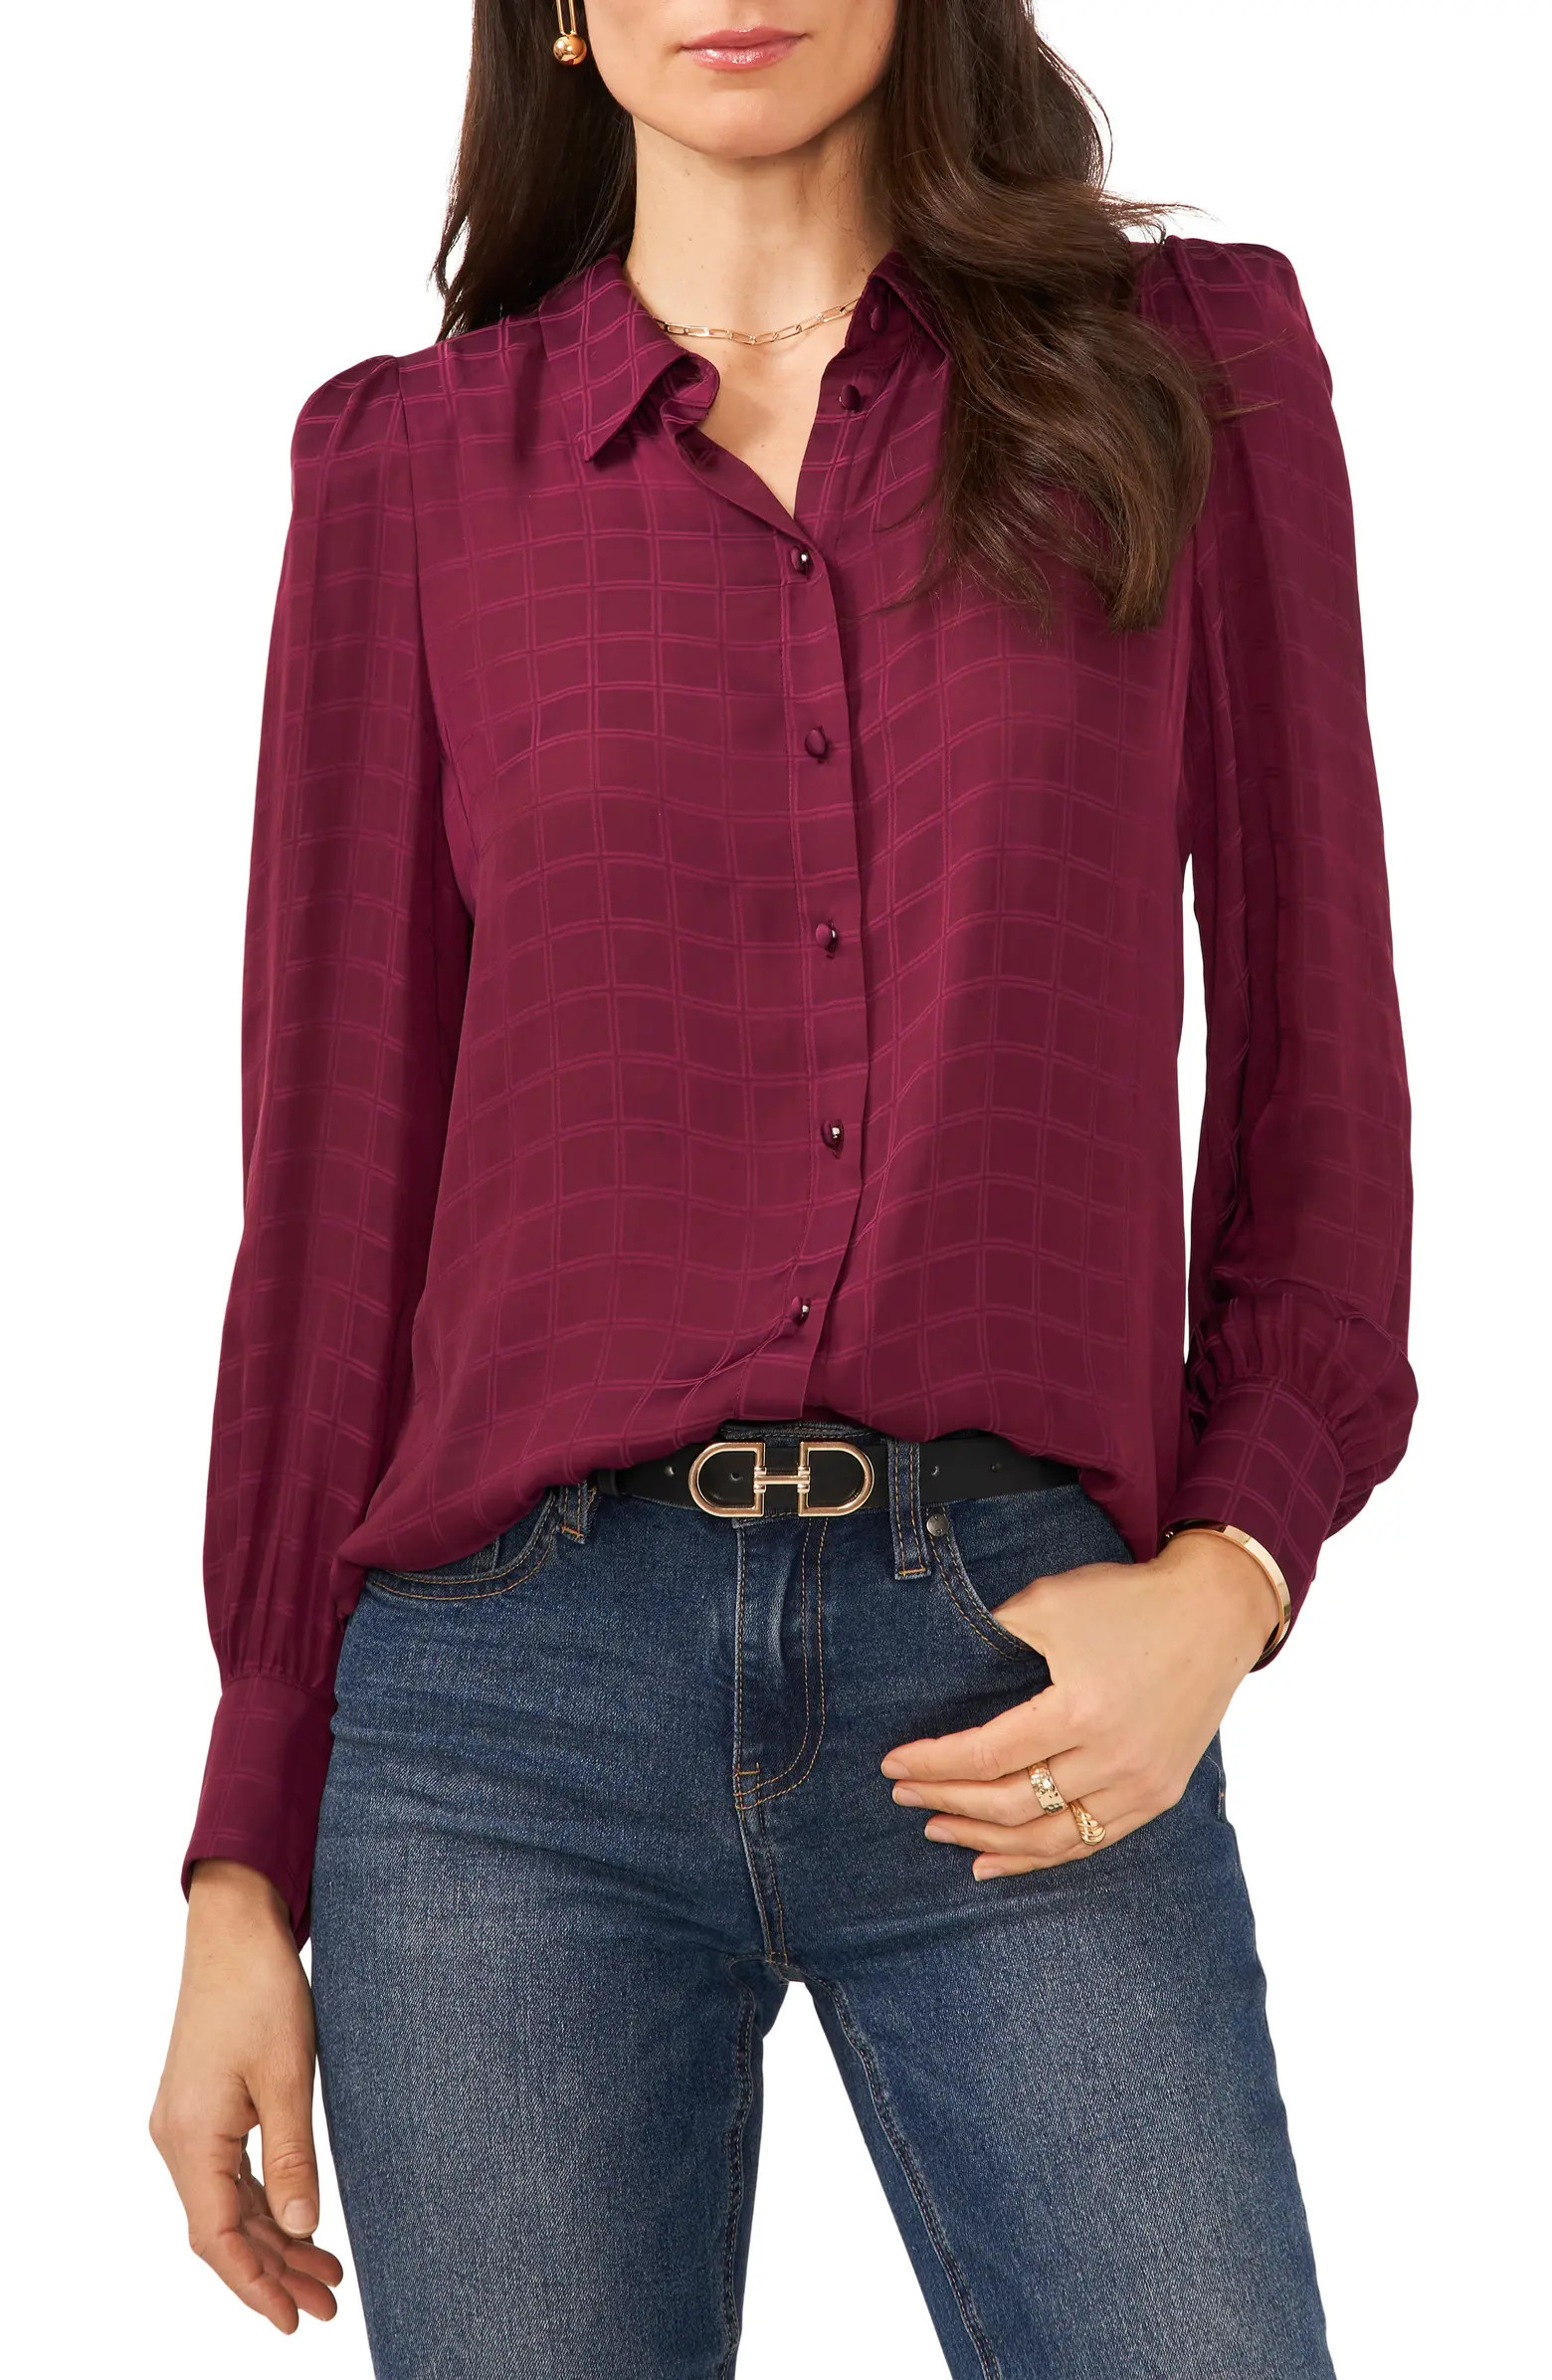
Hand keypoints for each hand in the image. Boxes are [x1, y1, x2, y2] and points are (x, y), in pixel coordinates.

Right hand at [149, 1859, 343, 2331]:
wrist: (234, 1926)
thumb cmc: (260, 1990)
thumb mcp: (286, 2076)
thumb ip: (294, 2158)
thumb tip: (303, 2230)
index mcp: (191, 2138)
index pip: (216, 2239)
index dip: (255, 2285)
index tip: (294, 2321)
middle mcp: (178, 2138)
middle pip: (223, 2228)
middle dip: (275, 2269)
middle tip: (329, 2302)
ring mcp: (186, 2122)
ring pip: (228, 2202)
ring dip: (273, 2238)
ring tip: (324, 2272)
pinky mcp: (202, 2105)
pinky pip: (229, 2172)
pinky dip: (264, 2200)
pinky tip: (297, 2220)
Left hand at [880, 1530, 1276, 1875]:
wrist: (1215, 1611)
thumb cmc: (1128, 1600)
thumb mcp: (1050, 1602)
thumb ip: (994, 1637)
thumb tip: (942, 1672)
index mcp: (1082, 1709)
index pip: (988, 1754)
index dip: (934, 1763)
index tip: (893, 1765)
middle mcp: (1115, 1758)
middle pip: (1013, 1802)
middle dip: (948, 1801)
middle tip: (904, 1795)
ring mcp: (1142, 1784)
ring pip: (1049, 1838)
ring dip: (987, 1839)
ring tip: (938, 1830)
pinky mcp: (1159, 1795)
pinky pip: (1090, 1841)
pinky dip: (1040, 1857)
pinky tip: (996, 1859)